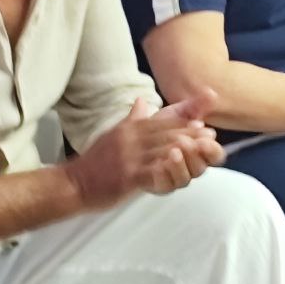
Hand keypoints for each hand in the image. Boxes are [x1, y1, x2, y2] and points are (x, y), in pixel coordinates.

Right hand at [65, 91, 224, 206]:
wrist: (74, 183)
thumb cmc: (96, 160)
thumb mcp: (114, 133)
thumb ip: (131, 119)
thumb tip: (141, 101)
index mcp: (129, 129)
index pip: (161, 123)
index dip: (183, 123)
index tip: (202, 125)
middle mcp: (130, 139)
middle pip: (166, 134)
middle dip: (190, 135)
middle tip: (210, 138)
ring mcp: (129, 157)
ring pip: (163, 151)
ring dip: (186, 151)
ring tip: (203, 153)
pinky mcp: (127, 176)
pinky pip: (152, 171)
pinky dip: (168, 169)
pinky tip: (182, 170)